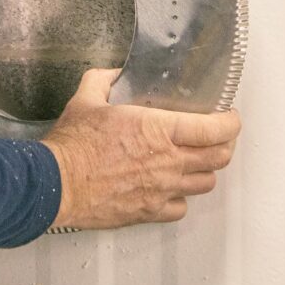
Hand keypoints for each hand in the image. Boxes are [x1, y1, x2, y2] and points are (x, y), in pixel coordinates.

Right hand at [42, 69, 242, 229]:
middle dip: (225, 145)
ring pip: (205, 184)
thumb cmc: (71, 147)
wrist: (54, 185)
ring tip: (195, 162)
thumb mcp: (86, 100)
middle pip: (220, 157)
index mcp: (159, 130)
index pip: (216, 129)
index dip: (230, 122)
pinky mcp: (149, 212)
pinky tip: (170, 189)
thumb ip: (103, 81)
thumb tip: (112, 73)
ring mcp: (161, 190)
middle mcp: (168, 162)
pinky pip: (180, 208)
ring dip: (204, 171)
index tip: (229, 117)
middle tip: (218, 138)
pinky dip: (180, 199)